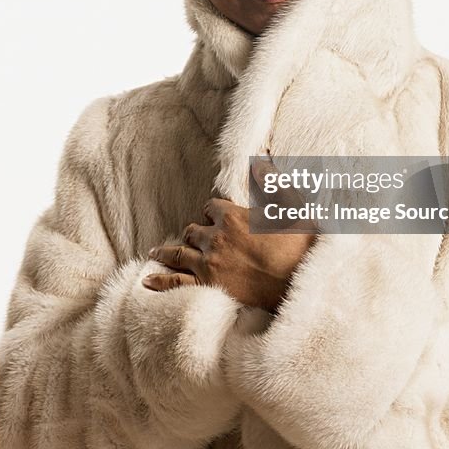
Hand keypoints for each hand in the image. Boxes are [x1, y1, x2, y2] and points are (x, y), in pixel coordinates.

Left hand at [142, 181, 316, 312]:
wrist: (301, 283)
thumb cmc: (300, 246)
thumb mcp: (291, 208)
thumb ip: (273, 184)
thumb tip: (262, 161)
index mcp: (232, 217)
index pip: (211, 207)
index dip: (213, 211)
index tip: (216, 215)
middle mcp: (215, 238)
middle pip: (193, 230)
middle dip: (194, 231)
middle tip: (192, 235)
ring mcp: (209, 264)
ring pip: (179, 253)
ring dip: (167, 251)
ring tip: (156, 251)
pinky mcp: (208, 287)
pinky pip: (176, 282)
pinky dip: (160, 280)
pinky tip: (147, 280)